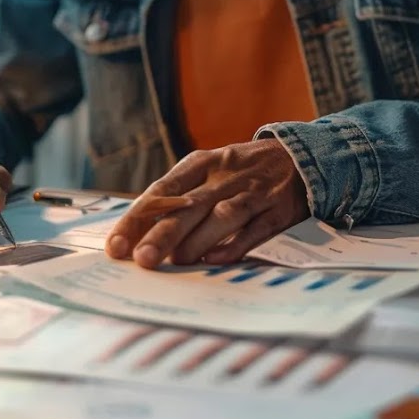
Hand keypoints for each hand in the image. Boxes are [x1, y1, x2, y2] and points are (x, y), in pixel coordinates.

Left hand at [106, 139, 309, 267]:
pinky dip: (235, 245)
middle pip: (188, 206)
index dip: (137, 218)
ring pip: (221, 216)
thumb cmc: (241, 172)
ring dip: (197, 240)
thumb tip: (141, 234)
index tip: (116, 245)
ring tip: (176, 261)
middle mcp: (224, 176)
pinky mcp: (277, 210)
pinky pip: (255, 230)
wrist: (301, 156)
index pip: (162, 191)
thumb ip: (179, 199)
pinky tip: (215, 259)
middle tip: (141, 259)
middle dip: (162, 234)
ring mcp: (252, 192)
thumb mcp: (209, 170)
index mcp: (200, 163)